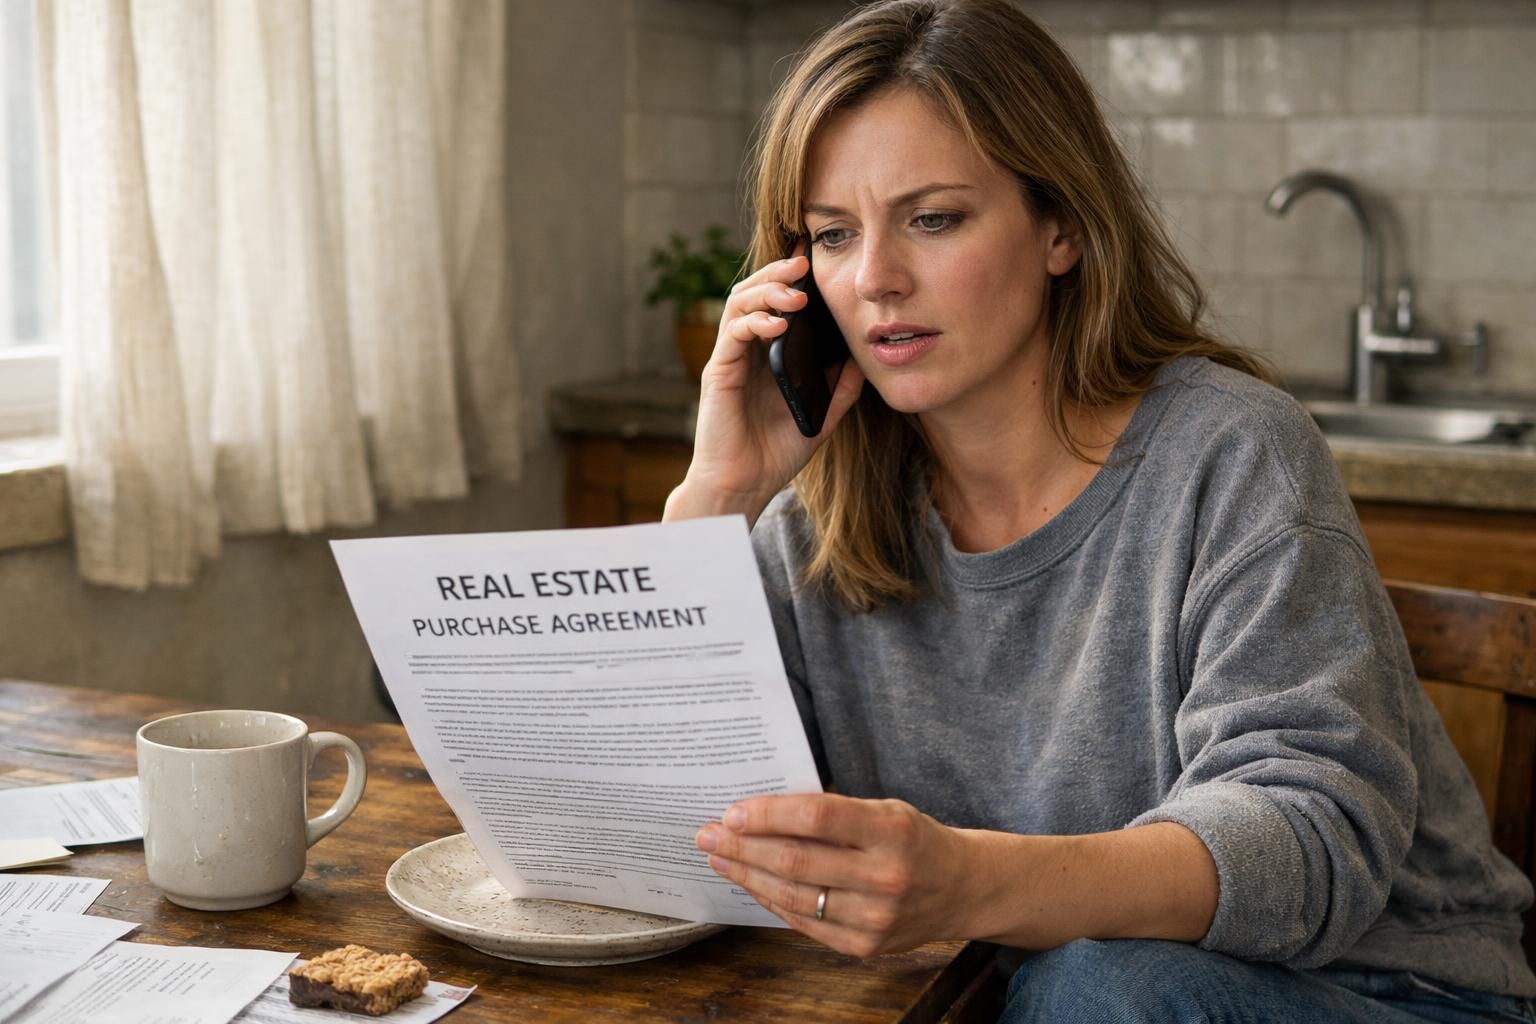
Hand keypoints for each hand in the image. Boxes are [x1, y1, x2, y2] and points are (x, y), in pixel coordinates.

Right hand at [667, 245, 864, 525]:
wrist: (744, 486)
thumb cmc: (776, 454)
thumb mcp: (821, 416)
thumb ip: (839, 388)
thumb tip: (863, 359)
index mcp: (767, 355)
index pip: (775, 303)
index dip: (791, 278)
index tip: (815, 258)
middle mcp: (746, 350)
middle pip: (754, 292)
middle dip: (778, 273)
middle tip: (805, 263)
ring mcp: (730, 359)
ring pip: (739, 303)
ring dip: (767, 291)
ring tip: (797, 293)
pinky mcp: (718, 372)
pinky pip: (733, 334)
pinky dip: (755, 322)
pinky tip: (778, 324)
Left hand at [695, 793, 972, 957]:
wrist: (962, 888)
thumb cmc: (914, 840)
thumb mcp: (886, 810)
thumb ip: (833, 812)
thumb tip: (763, 811)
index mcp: (892, 831)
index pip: (818, 817)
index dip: (769, 814)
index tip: (734, 811)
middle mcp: (885, 876)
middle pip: (796, 861)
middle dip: (743, 847)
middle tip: (708, 833)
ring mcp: (875, 917)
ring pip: (793, 897)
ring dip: (748, 876)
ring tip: (720, 858)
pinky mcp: (864, 945)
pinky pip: (804, 923)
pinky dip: (772, 902)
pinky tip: (751, 884)